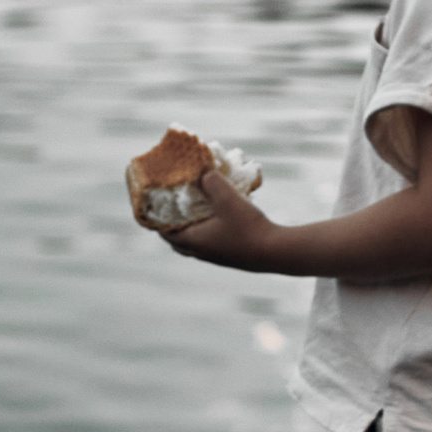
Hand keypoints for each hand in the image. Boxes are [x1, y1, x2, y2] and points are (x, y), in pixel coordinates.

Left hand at [161, 166, 281, 273]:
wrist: (276, 252)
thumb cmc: (248, 226)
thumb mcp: (228, 197)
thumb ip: (212, 182)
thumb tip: (203, 173)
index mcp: (194, 241)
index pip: (165, 233)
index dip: (157, 221)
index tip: (154, 208)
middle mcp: (201, 253)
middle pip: (178, 243)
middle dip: (172, 228)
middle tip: (172, 212)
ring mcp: (217, 258)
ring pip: (194, 247)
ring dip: (191, 232)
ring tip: (196, 215)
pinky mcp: (231, 259)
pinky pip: (211, 247)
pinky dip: (207, 235)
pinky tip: (220, 221)